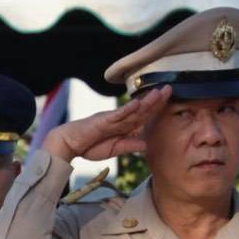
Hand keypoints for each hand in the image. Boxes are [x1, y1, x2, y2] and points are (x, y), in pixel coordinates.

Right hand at [42, 86, 171, 161]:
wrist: (69, 144)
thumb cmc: (89, 146)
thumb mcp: (114, 149)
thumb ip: (129, 145)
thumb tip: (147, 145)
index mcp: (124, 127)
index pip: (144, 117)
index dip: (157, 109)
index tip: (169, 101)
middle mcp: (120, 120)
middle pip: (142, 109)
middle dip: (156, 100)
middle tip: (169, 88)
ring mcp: (112, 119)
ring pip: (132, 110)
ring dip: (146, 102)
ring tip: (158, 93)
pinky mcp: (103, 120)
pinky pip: (117, 114)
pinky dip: (127, 109)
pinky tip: (137, 104)